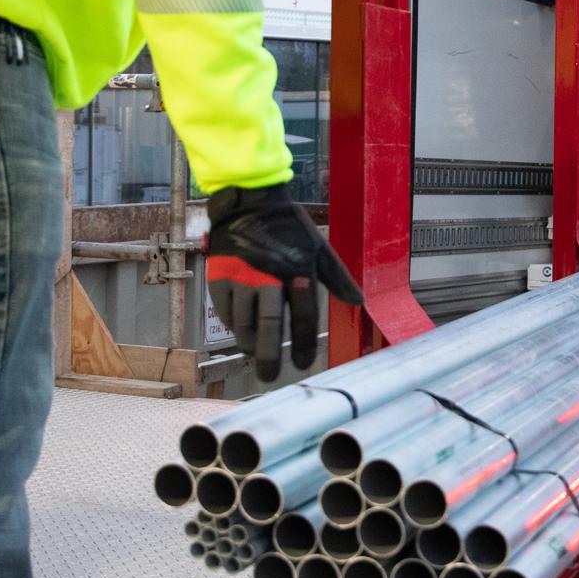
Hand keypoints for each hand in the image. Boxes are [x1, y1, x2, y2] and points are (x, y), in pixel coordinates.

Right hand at [206, 184, 363, 380]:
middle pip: (268, 326)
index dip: (302, 344)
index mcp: (297, 270)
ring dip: (250, 344)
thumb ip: (337, 277)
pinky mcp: (219, 277)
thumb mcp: (318, 247)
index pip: (303, 316)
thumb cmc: (287, 226)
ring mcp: (241, 278)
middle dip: (269, 356)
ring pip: (243, 324)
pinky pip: (226, 313)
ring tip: (254, 352)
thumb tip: (358, 302)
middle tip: (269, 375)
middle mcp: (268, 276)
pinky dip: (234, 326)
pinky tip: (241, 330)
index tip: (301, 363)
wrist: (248, 201)